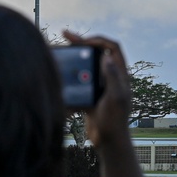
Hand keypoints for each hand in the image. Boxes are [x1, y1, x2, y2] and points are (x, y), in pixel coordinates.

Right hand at [62, 31, 131, 151]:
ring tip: (59, 50)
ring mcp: (99, 85)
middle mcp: (111, 76)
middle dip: (82, 42)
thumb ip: (114, 77)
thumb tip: (106, 57)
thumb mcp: (116, 98)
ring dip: (73, 57)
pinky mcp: (89, 95)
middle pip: (97, 53)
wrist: (108, 141)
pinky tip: (55, 72)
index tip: (83, 39)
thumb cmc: (115, 120)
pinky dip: (68, 75)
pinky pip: (78, 80)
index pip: (113, 48)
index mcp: (121, 74)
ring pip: (86, 65)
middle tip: (65, 35)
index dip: (99, 39)